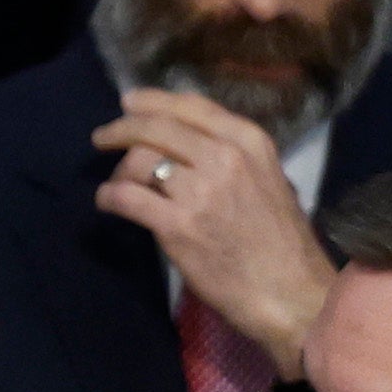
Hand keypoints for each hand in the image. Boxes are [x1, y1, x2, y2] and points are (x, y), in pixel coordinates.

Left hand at [93, 89, 336, 377]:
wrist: (287, 289)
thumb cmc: (279, 242)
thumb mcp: (268, 179)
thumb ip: (233, 156)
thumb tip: (190, 145)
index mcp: (249, 141)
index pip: (191, 107)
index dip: (153, 101)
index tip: (130, 102)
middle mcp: (224, 157)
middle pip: (158, 127)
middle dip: (123, 128)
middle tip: (103, 136)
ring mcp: (200, 191)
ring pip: (140, 160)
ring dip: (119, 170)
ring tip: (117, 183)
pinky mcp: (177, 226)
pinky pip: (128, 197)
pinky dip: (109, 196)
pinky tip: (107, 202)